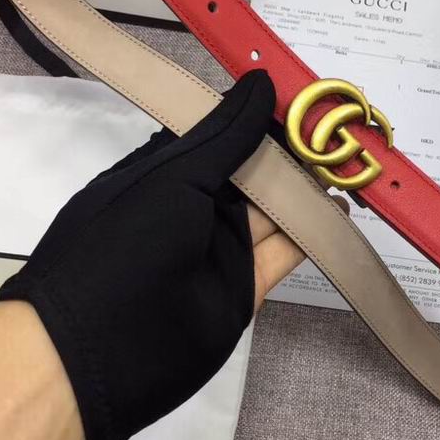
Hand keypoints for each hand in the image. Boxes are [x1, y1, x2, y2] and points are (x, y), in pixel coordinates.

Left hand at [0, 70, 304, 439]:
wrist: (93, 354)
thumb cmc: (126, 245)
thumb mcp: (172, 178)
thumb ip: (224, 137)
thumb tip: (263, 85)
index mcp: (167, 174)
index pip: (224, 136)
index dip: (263, 118)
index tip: (307, 100)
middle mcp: (193, 209)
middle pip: (252, 174)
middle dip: (292, 154)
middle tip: (339, 131)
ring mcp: (218, 251)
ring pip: (271, 212)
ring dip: (305, 191)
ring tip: (347, 164)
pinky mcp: (241, 290)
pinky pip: (282, 254)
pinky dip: (310, 233)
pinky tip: (336, 210)